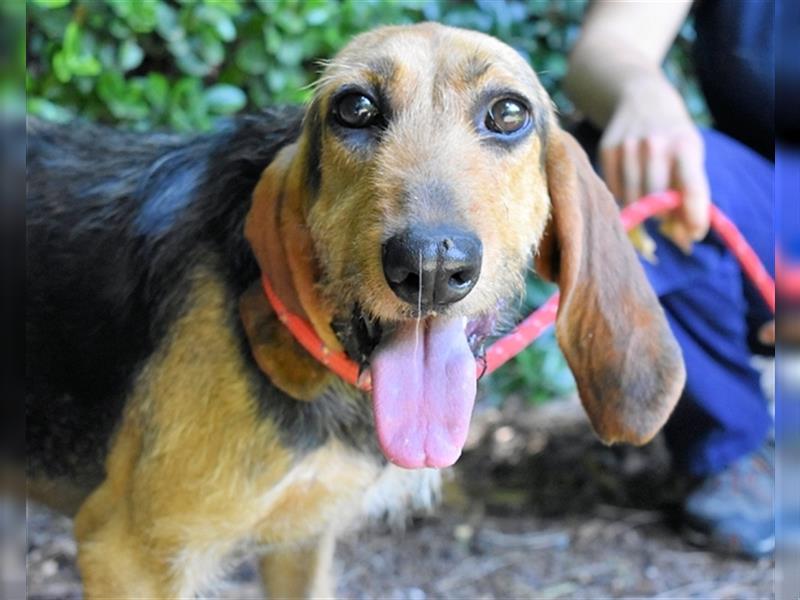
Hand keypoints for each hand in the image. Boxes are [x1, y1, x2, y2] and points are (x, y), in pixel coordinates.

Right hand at [599, 77, 710, 251]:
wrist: (642, 98)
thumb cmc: (673, 136)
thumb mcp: (691, 156)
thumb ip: (691, 194)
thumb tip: (686, 237)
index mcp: (685, 146)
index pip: (692, 189)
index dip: (694, 217)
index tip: (694, 235)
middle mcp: (655, 145)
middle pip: (656, 201)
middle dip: (663, 215)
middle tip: (666, 215)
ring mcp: (627, 147)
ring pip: (632, 198)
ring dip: (641, 208)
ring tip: (648, 200)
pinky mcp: (607, 150)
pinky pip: (615, 189)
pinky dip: (624, 195)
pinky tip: (632, 184)